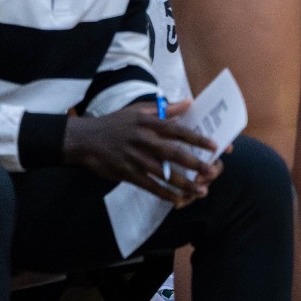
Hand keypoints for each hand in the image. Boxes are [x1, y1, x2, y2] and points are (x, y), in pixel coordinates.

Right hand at [64, 100, 220, 205]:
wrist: (84, 140)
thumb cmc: (115, 123)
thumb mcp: (139, 110)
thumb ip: (166, 108)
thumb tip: (189, 101)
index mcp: (150, 124)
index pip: (179, 131)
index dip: (198, 139)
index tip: (216, 146)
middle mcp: (144, 142)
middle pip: (175, 154)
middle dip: (196, 164)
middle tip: (213, 171)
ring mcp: (135, 159)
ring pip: (164, 174)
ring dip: (184, 183)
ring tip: (202, 190)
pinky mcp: (127, 174)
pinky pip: (149, 186)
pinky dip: (165, 194)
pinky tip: (178, 199)